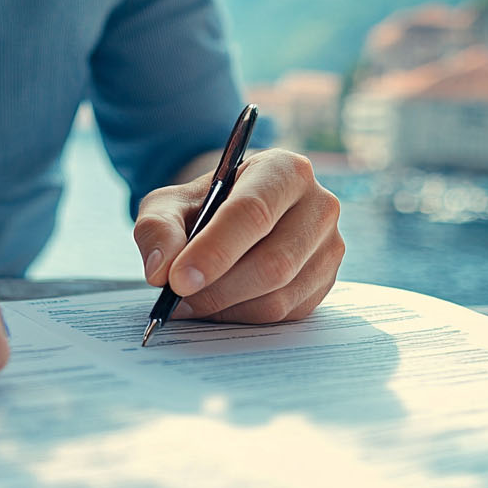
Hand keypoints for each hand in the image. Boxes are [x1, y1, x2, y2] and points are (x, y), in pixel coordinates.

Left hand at [134, 149, 343, 322]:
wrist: (233, 216)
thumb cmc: (204, 206)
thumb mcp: (170, 204)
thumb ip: (158, 228)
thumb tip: (161, 271)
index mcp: (285, 170)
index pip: (254, 213)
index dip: (214, 250)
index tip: (178, 280)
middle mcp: (319, 206)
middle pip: (273, 262)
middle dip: (218, 288)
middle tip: (177, 298)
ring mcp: (329, 247)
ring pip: (278, 295)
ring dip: (227, 307)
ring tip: (192, 300)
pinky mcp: (325, 282)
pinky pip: (283, 314)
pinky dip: (242, 316)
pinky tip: (219, 304)